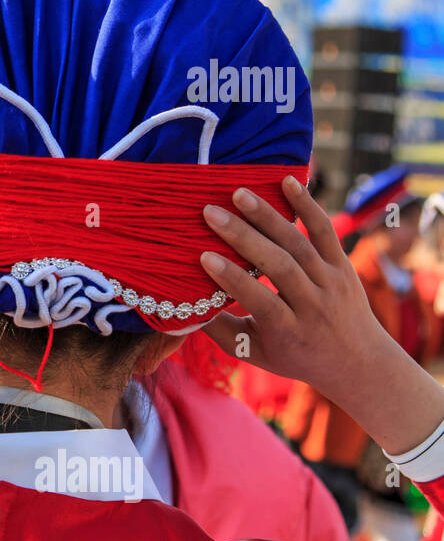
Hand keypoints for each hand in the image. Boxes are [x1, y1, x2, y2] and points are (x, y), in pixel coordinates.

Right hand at [199, 174, 443, 453]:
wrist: (358, 360)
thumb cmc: (294, 356)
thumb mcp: (254, 353)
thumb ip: (220, 331)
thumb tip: (181, 305)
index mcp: (289, 331)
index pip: (260, 301)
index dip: (233, 278)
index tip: (203, 256)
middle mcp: (314, 305)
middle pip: (279, 265)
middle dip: (243, 237)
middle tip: (210, 212)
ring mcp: (332, 281)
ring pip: (299, 243)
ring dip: (267, 216)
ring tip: (238, 193)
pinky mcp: (343, 264)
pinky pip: (326, 230)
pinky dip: (308, 204)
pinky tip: (287, 180)